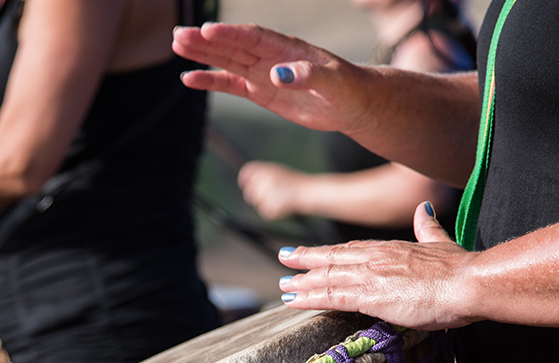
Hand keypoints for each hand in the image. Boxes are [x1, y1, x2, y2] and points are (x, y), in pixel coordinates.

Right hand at [172, 22, 371, 134]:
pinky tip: (190, 79)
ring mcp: (263, 73)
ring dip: (202, 55)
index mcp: (287, 48)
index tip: (208, 32)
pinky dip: (211, 82)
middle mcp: (270, 57)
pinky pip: (232, 85)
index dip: (232, 34)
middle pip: (233, 45)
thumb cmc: (348, 88)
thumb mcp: (333, 82)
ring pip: (227, 61)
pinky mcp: (261, 92)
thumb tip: (278, 75)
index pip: (254, 37)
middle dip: (206, 42)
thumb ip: (308, 76)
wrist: (352, 104)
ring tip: (176, 46)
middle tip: (178, 36)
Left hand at [238, 161, 305, 219]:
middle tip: (267, 196)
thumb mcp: (276, 172)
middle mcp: (264, 181)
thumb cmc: (293, 183)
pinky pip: (265, 212)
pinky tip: (282, 206)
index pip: (246, 173)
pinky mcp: (270, 207)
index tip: (246, 186)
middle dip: (255, 196)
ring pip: (257, 203)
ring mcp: (266, 194)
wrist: (306, 192)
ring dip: (265, 204)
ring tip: (279, 199)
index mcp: (264, 170)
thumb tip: (244, 180)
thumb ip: (260, 174)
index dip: (245, 181)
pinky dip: (272, 212)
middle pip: (249, 191)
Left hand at [277, 202, 475, 330]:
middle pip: (332, 259)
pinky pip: (332, 296)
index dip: (330, 251)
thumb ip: (428, 227)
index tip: (315, 252)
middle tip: (284, 260)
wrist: (467, 282)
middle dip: (306, 260)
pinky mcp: (369, 296)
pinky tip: (294, 301)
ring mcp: (369, 276)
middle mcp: (375, 258)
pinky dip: (310, 298)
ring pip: (327, 277)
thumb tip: (424, 209)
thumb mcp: (441, 242)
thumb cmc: (459, 269)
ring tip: (284, 286)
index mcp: (390, 248)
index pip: (352, 249)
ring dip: (303, 282)